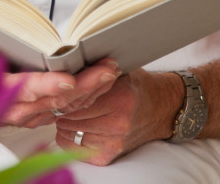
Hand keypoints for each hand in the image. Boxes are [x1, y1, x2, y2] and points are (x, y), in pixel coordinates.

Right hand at [1, 58, 120, 128]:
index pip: (28, 89)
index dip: (49, 85)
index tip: (69, 80)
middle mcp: (17, 110)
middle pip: (57, 100)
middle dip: (85, 85)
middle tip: (107, 69)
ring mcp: (29, 115)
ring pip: (66, 106)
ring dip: (91, 89)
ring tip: (110, 70)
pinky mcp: (37, 115)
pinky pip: (66, 108)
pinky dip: (85, 95)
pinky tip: (99, 82)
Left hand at [51, 69, 176, 165]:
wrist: (161, 109)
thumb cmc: (137, 87)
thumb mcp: (120, 70)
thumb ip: (97, 69)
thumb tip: (70, 64)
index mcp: (121, 99)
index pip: (78, 99)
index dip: (64, 94)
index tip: (59, 89)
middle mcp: (118, 123)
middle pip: (72, 117)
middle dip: (61, 108)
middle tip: (58, 100)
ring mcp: (114, 142)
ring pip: (71, 133)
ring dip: (64, 122)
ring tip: (65, 111)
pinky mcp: (109, 155)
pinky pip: (76, 149)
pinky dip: (68, 138)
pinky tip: (71, 127)